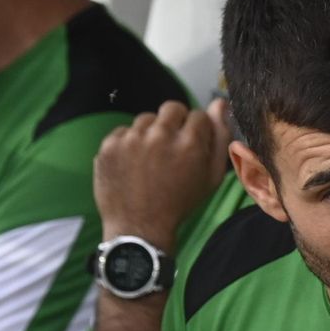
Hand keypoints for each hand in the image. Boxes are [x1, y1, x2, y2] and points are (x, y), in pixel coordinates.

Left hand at [93, 99, 231, 248]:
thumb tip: (219, 104)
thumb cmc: (180, 203)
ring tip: (151, 159)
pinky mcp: (110, 145)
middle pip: (172, 108)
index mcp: (189, 144)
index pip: (198, 115)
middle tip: (172, 146)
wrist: (139, 227)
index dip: (197, 130)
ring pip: (147, 119)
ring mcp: (132, 139)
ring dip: (152, 132)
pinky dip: (130, 143)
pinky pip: (124, 131)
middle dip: (175, 122)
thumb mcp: (211, 177)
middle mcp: (160, 135)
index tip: (192, 145)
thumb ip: (220, 139)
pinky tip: (134, 164)